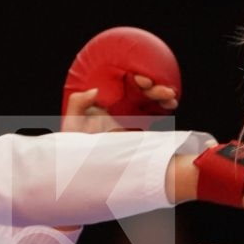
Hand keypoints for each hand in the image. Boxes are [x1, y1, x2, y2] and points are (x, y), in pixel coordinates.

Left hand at [62, 77, 178, 133]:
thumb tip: (94, 90)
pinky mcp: (138, 128)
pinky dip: (163, 108)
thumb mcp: (72, 122)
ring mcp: (131, 116)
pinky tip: (170, 106)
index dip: (135, 78)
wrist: (84, 165)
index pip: (124, 83)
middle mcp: (120, 104)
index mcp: (106, 99)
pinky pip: (154, 115)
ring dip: (162, 96)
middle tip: (165, 91)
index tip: (144, 81)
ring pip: (150, 101)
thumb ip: (78, 103)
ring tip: (171, 99)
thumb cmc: (75, 142)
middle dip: (154, 87)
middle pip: (141, 91)